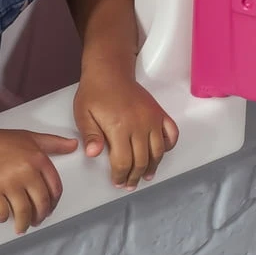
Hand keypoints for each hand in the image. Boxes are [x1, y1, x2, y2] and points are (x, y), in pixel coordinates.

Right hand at [0, 124, 77, 233]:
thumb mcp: (27, 137)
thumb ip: (53, 142)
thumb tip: (74, 145)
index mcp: (38, 158)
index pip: (55, 188)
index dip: (53, 203)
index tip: (48, 209)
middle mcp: (26, 170)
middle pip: (41, 203)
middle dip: (40, 216)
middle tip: (34, 221)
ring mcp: (8, 181)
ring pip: (24, 213)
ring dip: (23, 224)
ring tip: (20, 227)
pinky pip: (2, 214)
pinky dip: (3, 218)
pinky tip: (2, 215)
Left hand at [73, 76, 177, 190]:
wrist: (109, 71)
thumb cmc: (95, 92)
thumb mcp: (83, 113)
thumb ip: (89, 135)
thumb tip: (93, 154)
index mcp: (119, 127)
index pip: (123, 161)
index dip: (120, 175)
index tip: (117, 181)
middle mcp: (139, 124)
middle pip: (142, 160)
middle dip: (134, 176)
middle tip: (129, 183)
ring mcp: (152, 118)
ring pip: (158, 151)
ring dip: (152, 166)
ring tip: (145, 175)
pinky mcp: (159, 112)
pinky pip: (172, 133)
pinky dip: (169, 145)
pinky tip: (161, 153)